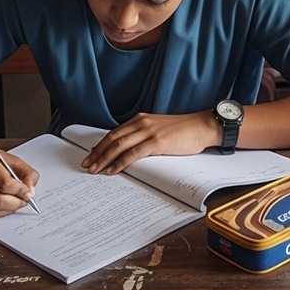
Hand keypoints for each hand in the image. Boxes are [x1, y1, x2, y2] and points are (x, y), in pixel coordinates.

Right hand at [0, 147, 38, 217]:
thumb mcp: (10, 158)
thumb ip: (26, 172)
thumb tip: (30, 191)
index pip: (5, 183)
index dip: (20, 190)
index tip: (28, 193)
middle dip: (17, 203)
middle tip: (25, 199)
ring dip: (10, 209)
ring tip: (17, 201)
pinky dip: (1, 212)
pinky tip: (6, 203)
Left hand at [81, 112, 218, 174]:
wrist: (202, 126)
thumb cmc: (184, 130)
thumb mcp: (159, 129)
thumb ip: (144, 135)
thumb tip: (130, 151)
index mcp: (142, 119)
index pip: (115, 132)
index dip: (101, 144)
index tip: (91, 155)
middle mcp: (142, 123)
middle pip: (112, 138)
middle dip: (97, 152)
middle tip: (87, 164)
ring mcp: (149, 131)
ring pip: (119, 145)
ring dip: (104, 158)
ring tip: (95, 169)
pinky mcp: (156, 142)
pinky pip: (133, 153)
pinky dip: (120, 162)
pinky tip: (112, 170)